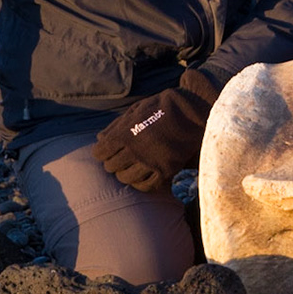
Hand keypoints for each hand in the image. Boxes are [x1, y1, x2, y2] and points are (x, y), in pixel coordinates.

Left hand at [94, 70, 220, 192]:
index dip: (102, 151)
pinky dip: (140, 183)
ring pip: (125, 178)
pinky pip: (145, 185)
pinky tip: (142, 175)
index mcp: (124, 134)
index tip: (107, 150)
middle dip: (113, 161)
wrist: (193, 111)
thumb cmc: (162, 107)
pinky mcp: (166, 171)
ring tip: (131, 166)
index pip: (100, 153)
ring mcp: (150, 162)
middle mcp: (134, 150)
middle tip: (121, 157)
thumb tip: (99, 138)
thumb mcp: (136, 110)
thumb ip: (116, 125)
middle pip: (111, 166)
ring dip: (125, 173)